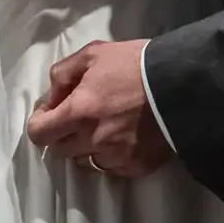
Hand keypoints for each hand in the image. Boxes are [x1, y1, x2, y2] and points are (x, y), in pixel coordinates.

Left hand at [26, 39, 171, 177]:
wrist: (184, 83)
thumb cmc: (136, 64)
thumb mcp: (95, 53)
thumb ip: (64, 73)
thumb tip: (53, 96)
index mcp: (78, 112)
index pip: (39, 134)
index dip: (39, 123)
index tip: (50, 112)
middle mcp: (92, 141)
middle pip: (59, 151)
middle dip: (63, 134)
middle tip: (79, 116)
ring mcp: (115, 157)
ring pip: (85, 162)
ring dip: (86, 147)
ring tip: (104, 127)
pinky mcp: (136, 167)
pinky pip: (112, 168)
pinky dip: (112, 155)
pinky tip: (125, 137)